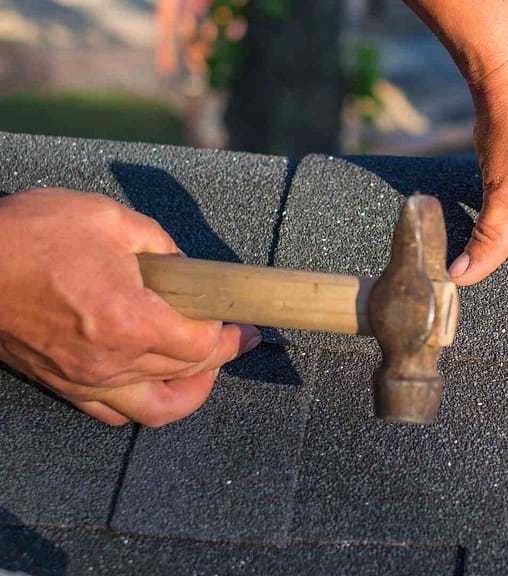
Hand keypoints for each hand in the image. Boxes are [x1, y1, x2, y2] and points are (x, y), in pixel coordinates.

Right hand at [0, 189, 260, 425]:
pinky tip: (153, 380)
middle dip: (220, 357)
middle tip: (235, 339)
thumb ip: (160, 246)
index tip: (243, 324)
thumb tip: (186, 269)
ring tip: (201, 368)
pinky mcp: (62, 384)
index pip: (203, 346)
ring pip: (156, 407)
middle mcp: (111, 361)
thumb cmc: (29, 236)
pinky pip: (114, 413)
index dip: (230, 336)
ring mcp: (84, 379)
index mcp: (130, 321)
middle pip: (187, 375)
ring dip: (189, 390)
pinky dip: (143, 402)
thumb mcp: (110, 219)